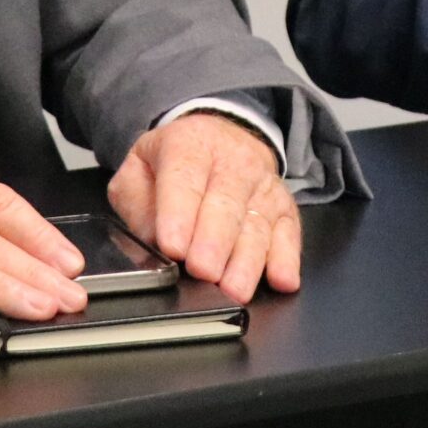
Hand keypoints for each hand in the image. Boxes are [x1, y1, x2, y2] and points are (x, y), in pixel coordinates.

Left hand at [108, 111, 300, 303]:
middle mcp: (232, 161)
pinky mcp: (283, 205)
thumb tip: (152, 247)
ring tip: (234, 288)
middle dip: (214, 242)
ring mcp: (261, 184)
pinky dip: (287, 258)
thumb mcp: (138, 170)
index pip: (184, 179)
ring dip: (247, 260)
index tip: (172, 246)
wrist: (215, 138)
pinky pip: (289, 231)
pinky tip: (282, 279)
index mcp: (189, 145)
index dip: (179, 214)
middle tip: (203, 272)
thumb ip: (138, 207)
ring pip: (258, 222)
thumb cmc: (174, 162)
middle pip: (226, 203)